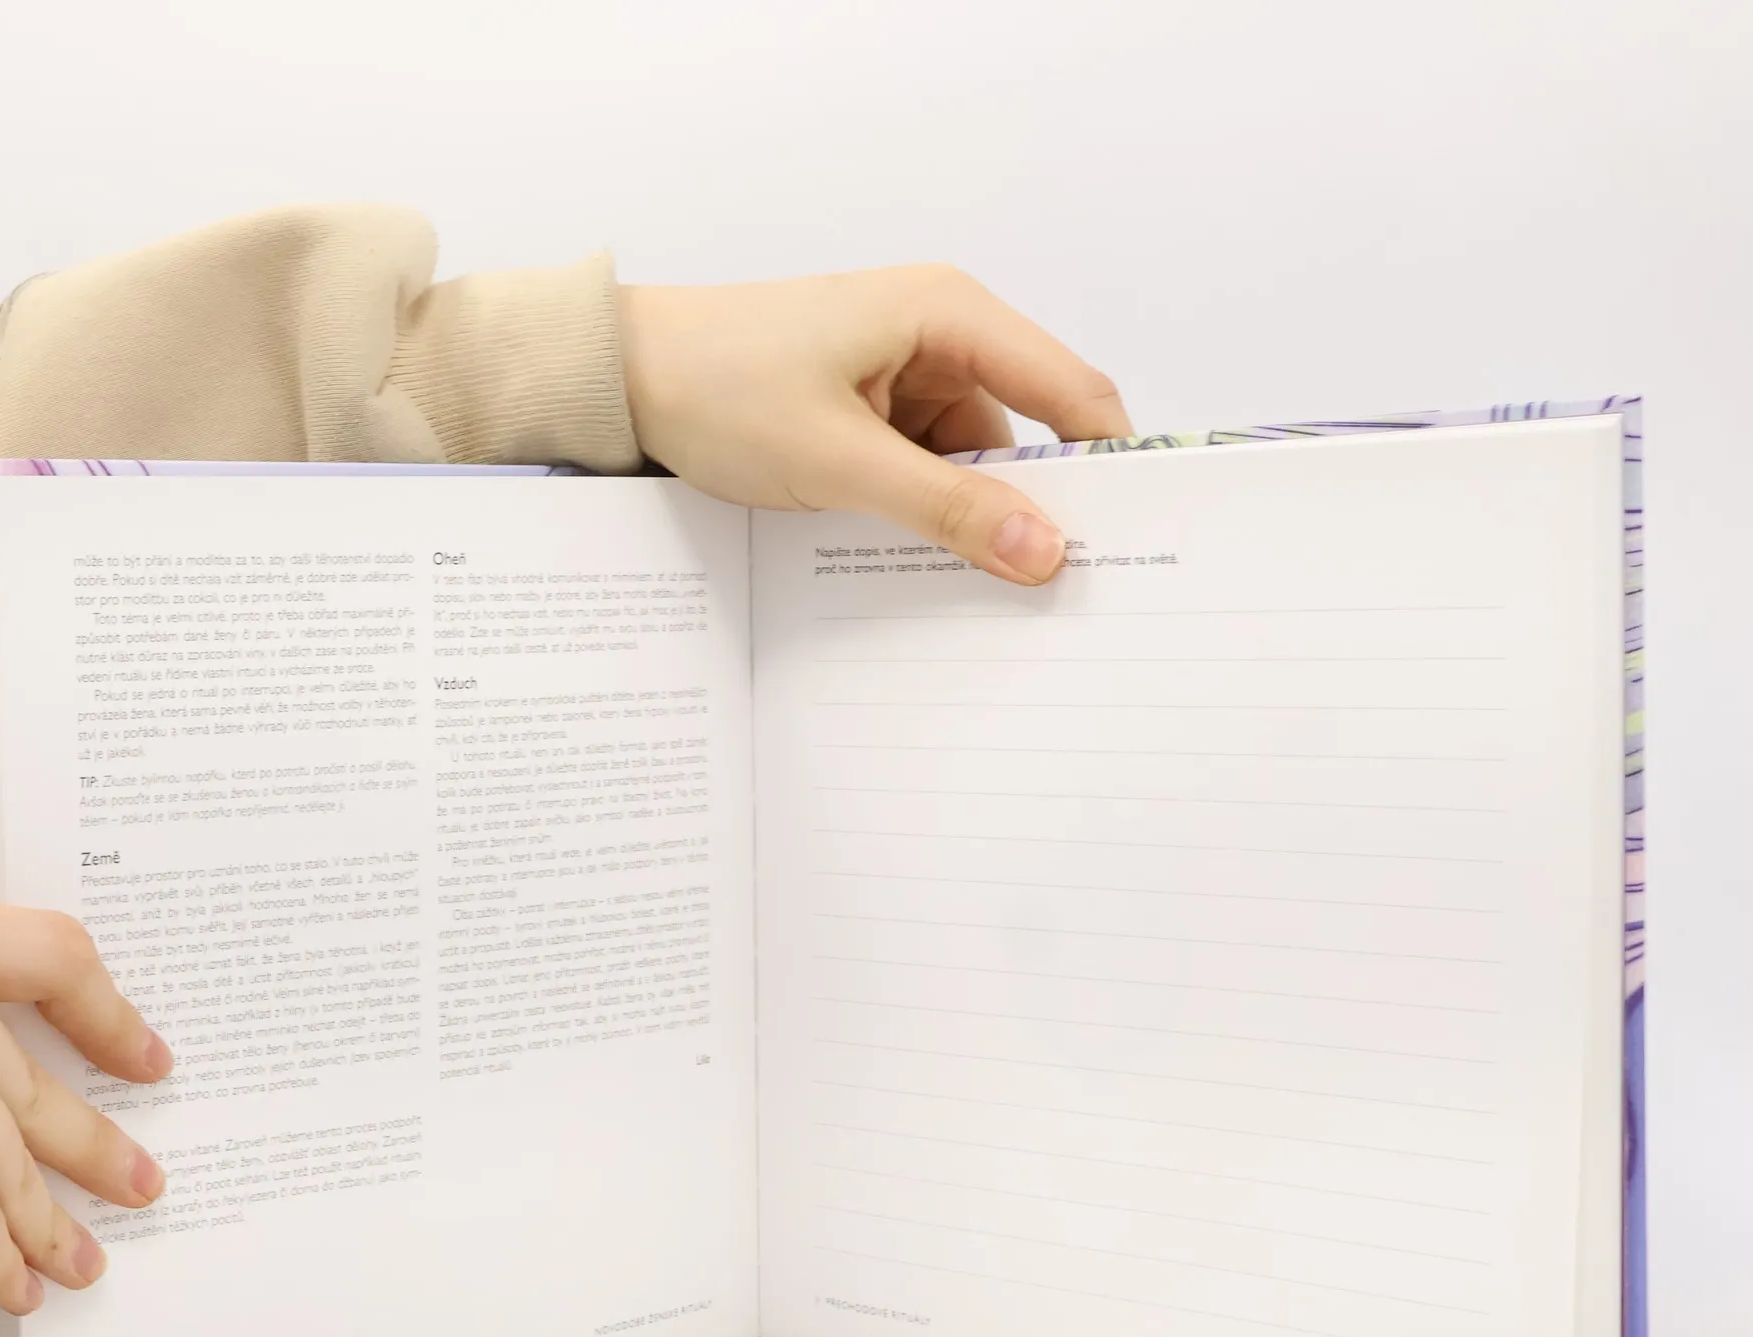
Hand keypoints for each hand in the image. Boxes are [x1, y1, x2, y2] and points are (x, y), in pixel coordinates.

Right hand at [0, 892, 170, 1313]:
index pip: (43, 953)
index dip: (105, 1011)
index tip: (143, 1055)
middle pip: (29, 1082)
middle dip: (86, 1144)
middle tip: (135, 1178)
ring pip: (14, 1164)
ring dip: (50, 1222)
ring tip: (80, 1259)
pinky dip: (2, 1267)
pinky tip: (17, 1289)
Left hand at [617, 266, 1131, 584]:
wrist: (621, 380)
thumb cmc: (721, 386)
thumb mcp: (841, 461)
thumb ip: (947, 511)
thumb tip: (1045, 554)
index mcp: (949, 315)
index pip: (1071, 392)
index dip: (1113, 464)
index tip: (1139, 541)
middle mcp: (941, 336)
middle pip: (1029, 435)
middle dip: (1038, 508)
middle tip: (1059, 593)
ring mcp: (905, 378)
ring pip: (975, 467)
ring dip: (973, 523)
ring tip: (981, 596)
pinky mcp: (873, 415)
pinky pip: (928, 474)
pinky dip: (928, 517)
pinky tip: (922, 566)